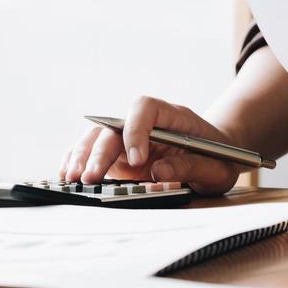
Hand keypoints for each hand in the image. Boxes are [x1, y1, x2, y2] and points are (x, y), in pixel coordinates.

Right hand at [59, 96, 240, 195]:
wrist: (219, 159)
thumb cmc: (220, 159)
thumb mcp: (216, 167)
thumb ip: (191, 167)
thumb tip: (158, 171)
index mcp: (172, 116)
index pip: (145, 108)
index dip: (136, 129)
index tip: (138, 159)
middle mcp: (145, 124)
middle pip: (114, 127)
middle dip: (100, 152)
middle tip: (92, 178)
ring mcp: (129, 140)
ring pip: (98, 138)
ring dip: (83, 156)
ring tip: (72, 179)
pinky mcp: (120, 157)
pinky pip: (94, 153)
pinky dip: (78, 161)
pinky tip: (67, 175)